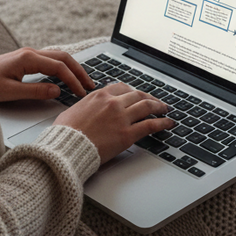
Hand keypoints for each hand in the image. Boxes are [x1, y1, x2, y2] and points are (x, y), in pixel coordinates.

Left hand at [0, 48, 95, 102]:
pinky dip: (63, 67)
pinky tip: (66, 77)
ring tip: (83, 81)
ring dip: (72, 68)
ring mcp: (28, 54)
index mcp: (28, 58)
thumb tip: (58, 90)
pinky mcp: (26, 59)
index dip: (73, 80)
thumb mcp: (10, 92)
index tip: (82, 93)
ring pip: (58, 57)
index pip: (59, 67)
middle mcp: (30, 52)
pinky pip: (50, 60)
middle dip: (79, 70)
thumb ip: (35, 91)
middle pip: (63, 57)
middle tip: (90, 85)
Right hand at [56, 82, 173, 163]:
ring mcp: (121, 117)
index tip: (137, 95)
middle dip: (148, 97)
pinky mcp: (127, 134)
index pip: (122, 88)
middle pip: (137, 95)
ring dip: (159, 106)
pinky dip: (162, 122)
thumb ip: (86, 105)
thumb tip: (87, 108)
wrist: (67, 147)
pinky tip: (168, 123)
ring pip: (147, 106)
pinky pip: (150, 125)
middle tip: (155, 101)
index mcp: (100, 95)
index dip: (133, 91)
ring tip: (165, 109)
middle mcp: (113, 103)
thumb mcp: (73, 110)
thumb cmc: (66, 133)